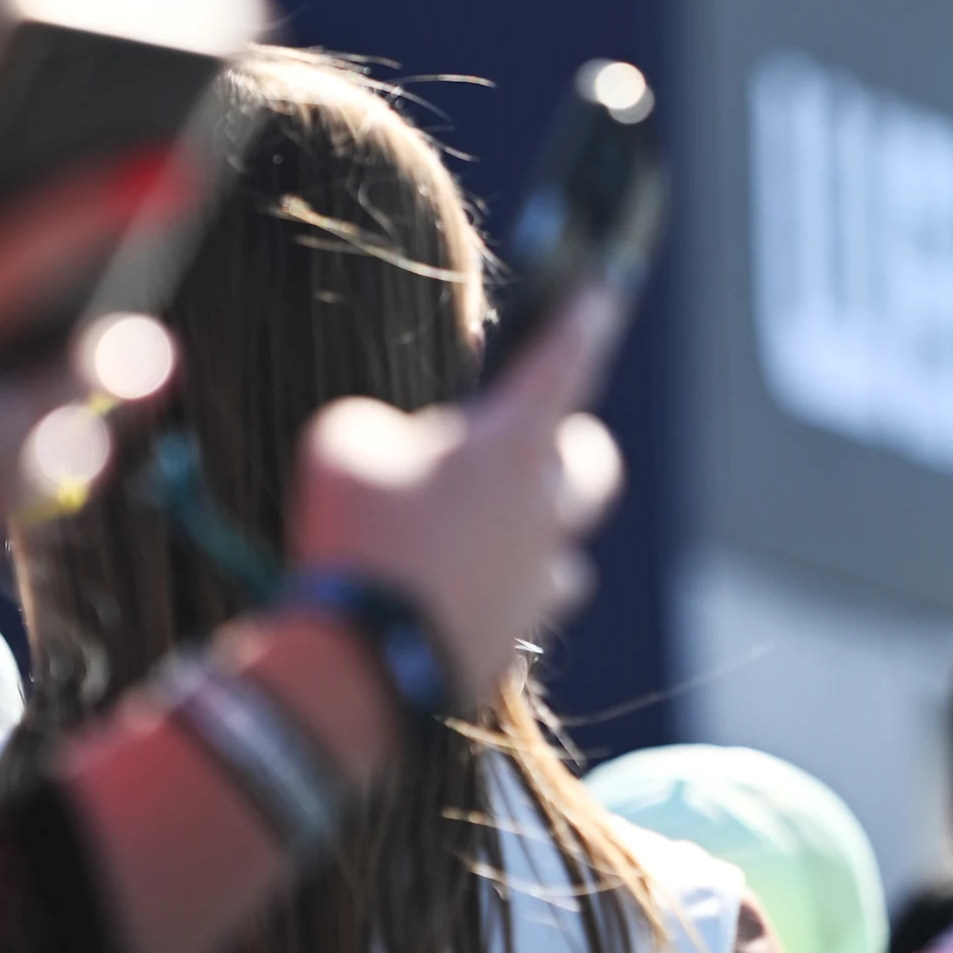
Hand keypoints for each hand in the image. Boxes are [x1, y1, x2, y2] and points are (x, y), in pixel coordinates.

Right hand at [285, 285, 624, 705]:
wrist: (362, 664)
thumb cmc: (358, 535)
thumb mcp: (344, 443)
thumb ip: (384, 431)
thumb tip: (399, 455)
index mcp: (515, 447)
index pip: (565, 363)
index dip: (587, 318)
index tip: (608, 288)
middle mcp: (545, 511)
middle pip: (595, 466)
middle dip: (570, 449)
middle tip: (524, 447)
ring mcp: (539, 583)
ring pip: (562, 547)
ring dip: (530, 534)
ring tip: (470, 536)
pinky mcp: (517, 641)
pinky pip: (521, 607)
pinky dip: (495, 595)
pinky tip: (448, 596)